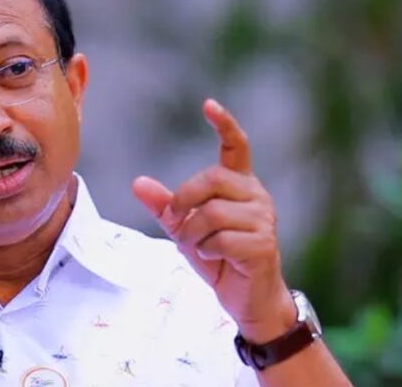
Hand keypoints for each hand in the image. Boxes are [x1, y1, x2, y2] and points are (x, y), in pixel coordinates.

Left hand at [133, 98, 296, 342]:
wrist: (246, 297)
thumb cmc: (218, 256)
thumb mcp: (184, 229)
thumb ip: (164, 205)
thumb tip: (137, 182)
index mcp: (239, 185)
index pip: (236, 146)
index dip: (224, 124)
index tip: (209, 105)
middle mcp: (256, 195)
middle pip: (210, 179)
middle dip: (184, 201)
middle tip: (177, 222)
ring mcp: (264, 218)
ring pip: (212, 213)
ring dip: (193, 235)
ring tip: (200, 247)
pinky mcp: (264, 243)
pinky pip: (221, 240)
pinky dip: (207, 252)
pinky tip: (216, 258)